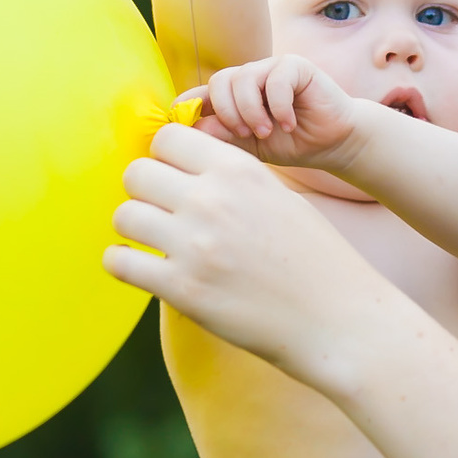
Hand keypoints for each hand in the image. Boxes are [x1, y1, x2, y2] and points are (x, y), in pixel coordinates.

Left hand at [103, 123, 400, 390]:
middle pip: (137, 173)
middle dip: (145, 193)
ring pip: (124, 215)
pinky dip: (123, 264)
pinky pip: (120, 262)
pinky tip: (143, 270)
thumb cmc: (310, 258)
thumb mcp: (276, 197)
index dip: (164, 160)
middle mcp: (212, 200)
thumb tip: (177, 166)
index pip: (166, 138)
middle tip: (162, 216)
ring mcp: (194, 245)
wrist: (337, 318)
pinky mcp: (182, 289)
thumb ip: (229, 178)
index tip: (173, 182)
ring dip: (134, 229)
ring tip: (155, 245)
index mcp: (237, 170)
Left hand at [194, 55, 370, 170]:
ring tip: (267, 131)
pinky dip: (279, 106)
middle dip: (228, 112)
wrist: (332, 142)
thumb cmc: (291, 143)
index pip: (201, 93)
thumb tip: (191, 129)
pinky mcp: (295, 65)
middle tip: (245, 134)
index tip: (182, 126)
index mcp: (233, 96)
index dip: (189, 106)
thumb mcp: (251, 146)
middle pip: (219, 82)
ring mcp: (271, 68)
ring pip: (244, 79)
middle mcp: (249, 77)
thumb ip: (223, 136)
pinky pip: (276, 80)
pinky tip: (289, 124)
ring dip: (252, 110)